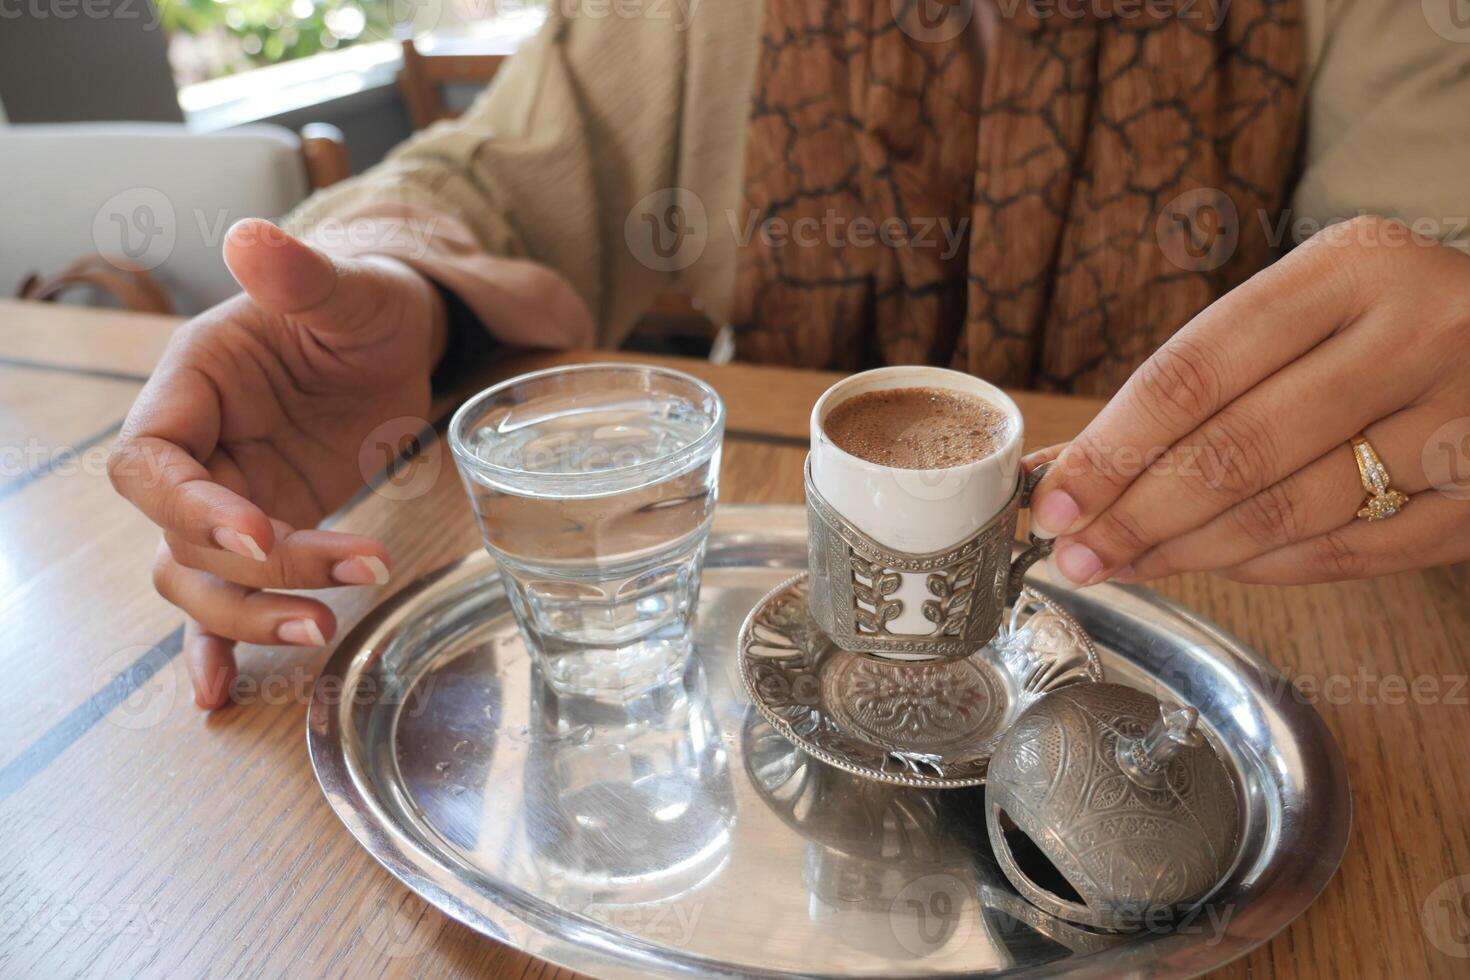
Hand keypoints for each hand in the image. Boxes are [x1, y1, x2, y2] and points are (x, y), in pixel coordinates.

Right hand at [111, 218, 464, 709]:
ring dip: (253, 612)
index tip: (258, 532)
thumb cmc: (364, 306)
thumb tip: (252, 238)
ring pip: (200, 580)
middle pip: (177, 537)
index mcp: (192, 386)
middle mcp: (196, 450)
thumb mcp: (346, 290)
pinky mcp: (264, 535)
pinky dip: (221, 645)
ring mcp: (227, 499)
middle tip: (340, 580)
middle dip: (252, 571)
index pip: (150, 460)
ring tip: (330, 624)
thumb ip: (300, 276)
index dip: (188, 506)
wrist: (396, 340)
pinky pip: (224, 599)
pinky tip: (221, 694)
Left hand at [1027, 215, 1469, 586]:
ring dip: (1188, 552)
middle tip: (1076, 554)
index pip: (1197, 369)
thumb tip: (1068, 463)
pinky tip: (1211, 567)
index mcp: (1353, 267)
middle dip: (1136, 514)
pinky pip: (1349, 554)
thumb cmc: (1395, 325)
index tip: (1053, 498)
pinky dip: (1265, 570)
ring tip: (1124, 565)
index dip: (1112, 446)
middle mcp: (1418, 333)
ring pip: (1290, 511)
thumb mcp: (1306, 310)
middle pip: (1237, 449)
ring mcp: (1465, 418)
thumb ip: (1196, 381)